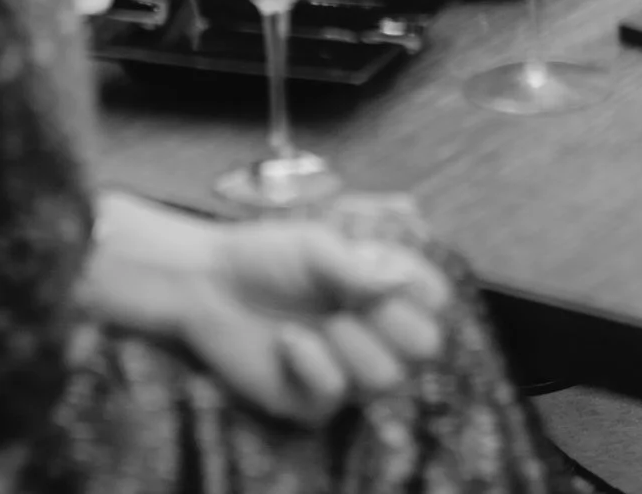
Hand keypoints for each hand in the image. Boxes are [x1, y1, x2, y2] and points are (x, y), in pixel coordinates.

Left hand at [176, 219, 452, 421]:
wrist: (206, 284)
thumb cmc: (265, 252)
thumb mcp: (315, 242)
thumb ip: (360, 264)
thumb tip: (397, 281)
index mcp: (381, 286)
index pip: (435, 300)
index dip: (423, 290)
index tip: (392, 272)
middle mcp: (371, 329)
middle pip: (425, 346)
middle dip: (395, 323)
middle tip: (355, 303)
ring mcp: (346, 367)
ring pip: (386, 376)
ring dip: (354, 344)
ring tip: (321, 320)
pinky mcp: (314, 400)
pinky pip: (335, 394)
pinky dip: (311, 363)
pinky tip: (286, 342)